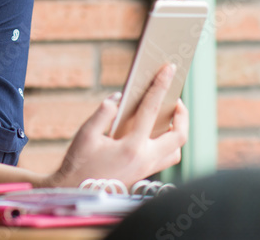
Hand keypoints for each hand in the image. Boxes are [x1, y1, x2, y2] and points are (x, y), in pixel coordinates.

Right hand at [46, 64, 188, 187]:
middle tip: (175, 99)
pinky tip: (154, 134)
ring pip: (176, 150)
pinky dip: (167, 144)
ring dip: (177, 132)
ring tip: (168, 117)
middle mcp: (145, 159)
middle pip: (179, 135)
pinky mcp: (144, 175)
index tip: (168, 68)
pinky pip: (166, 159)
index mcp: (131, 146)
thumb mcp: (86, 133)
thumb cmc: (79, 162)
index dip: (160, 85)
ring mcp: (147, 169)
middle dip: (182, 114)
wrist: (76, 192)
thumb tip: (119, 98)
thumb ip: (104, 112)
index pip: (151, 110)